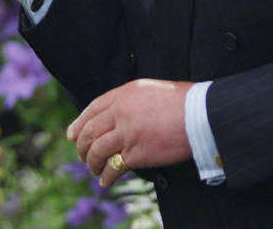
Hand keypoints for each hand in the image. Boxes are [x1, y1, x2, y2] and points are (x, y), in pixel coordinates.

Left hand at [67, 79, 193, 187]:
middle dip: (82, 145)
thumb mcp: (151, 90)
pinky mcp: (137, 153)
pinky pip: (114, 167)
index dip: (79, 123)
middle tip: (81, 155)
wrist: (200, 113)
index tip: (72, 134)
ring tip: (93, 169)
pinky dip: (107, 176)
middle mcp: (121, 112)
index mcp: (124, 94)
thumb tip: (121, 116)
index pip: (93, 108)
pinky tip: (105, 181)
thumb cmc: (183, 101)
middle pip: (90, 130)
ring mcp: (127, 133)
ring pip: (97, 150)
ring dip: (92, 162)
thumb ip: (132, 101)